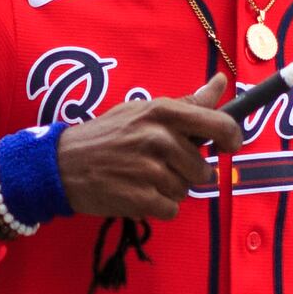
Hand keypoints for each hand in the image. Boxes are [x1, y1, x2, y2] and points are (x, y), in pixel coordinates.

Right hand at [55, 75, 243, 220]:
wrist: (60, 163)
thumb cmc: (106, 135)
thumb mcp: (142, 110)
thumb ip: (186, 103)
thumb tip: (221, 83)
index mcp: (162, 112)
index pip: (219, 125)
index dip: (232, 139)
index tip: (227, 146)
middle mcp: (158, 138)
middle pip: (202, 168)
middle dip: (187, 172)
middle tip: (159, 165)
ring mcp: (149, 169)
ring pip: (186, 191)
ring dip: (170, 190)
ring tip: (143, 177)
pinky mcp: (140, 198)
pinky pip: (171, 209)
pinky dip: (158, 207)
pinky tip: (138, 193)